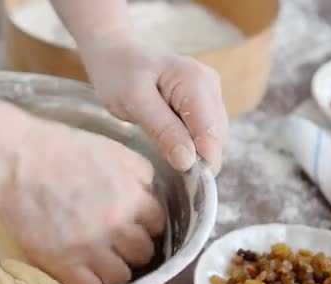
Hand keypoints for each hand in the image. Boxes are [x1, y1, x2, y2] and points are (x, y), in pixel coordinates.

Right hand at [0, 119, 164, 283]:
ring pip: (122, 276)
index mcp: (131, 195)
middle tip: (115, 241)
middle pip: (143, 252)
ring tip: (100, 260)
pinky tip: (88, 276)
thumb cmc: (59, 148)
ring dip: (115, 269)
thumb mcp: (111, 148)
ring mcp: (90, 247)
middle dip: (132, 247)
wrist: (14, 161)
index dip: (145, 224)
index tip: (133, 224)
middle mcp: (117, 224)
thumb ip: (138, 171)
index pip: (157, 224)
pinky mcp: (63, 264)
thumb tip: (149, 192)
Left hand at [78, 35, 227, 173]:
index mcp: (196, 82)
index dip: (201, 163)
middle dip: (197, 158)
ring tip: (162, 150)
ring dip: (194, 151)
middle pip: (216, 137)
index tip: (181, 180)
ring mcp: (209, 92)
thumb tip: (188, 161)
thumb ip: (163, 130)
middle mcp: (210, 85)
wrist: (115, 55)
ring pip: (212, 136)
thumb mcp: (134, 102)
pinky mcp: (203, 101)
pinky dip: (190, 142)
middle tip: (165, 167)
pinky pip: (203, 131)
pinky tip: (169, 142)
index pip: (211, 134)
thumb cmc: (119, 75)